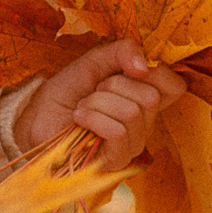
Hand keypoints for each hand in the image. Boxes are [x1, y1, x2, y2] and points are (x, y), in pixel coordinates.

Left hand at [15, 38, 185, 163]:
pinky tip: (80, 120)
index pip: (175, 86)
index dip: (156, 72)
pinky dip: (94, 118)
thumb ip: (122, 51)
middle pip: (151, 97)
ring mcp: (132, 144)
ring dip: (98, 103)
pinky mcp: (115, 161)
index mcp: (144, 98)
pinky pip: (118, 132)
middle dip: (113, 86)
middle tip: (94, 92)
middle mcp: (145, 123)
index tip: (127, 69)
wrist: (36, 119)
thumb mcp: (94, 62)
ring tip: (83, 108)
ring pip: (132, 113)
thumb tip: (144, 65)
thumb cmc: (66, 93)